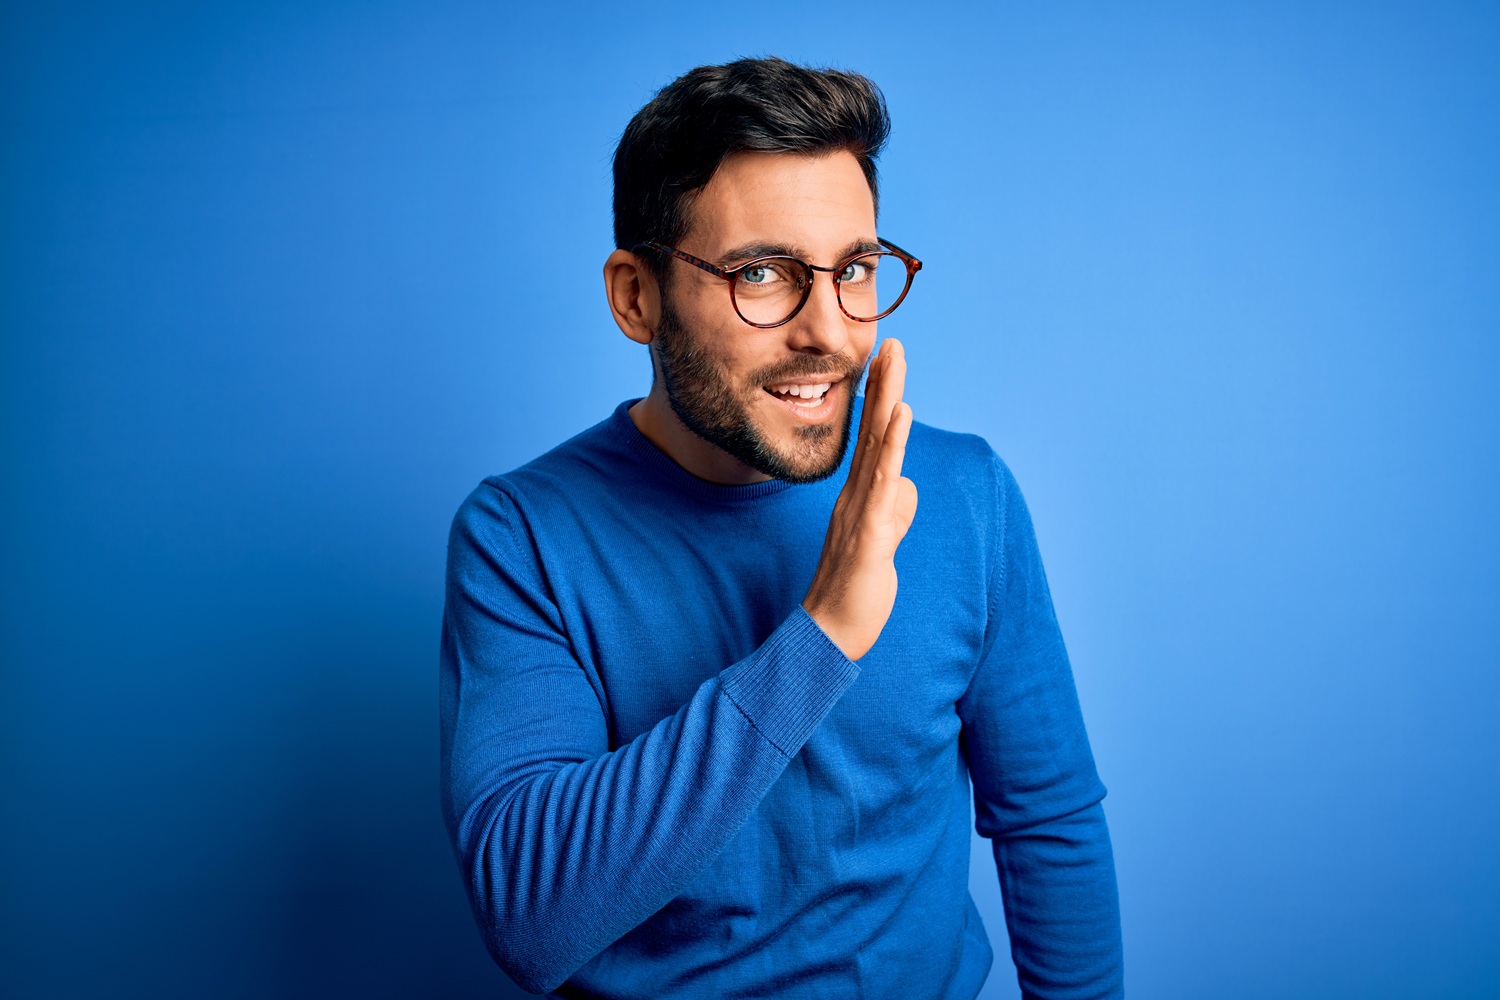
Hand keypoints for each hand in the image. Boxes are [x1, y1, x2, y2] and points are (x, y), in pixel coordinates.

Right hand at [802, 338, 918, 659]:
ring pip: (877, 446)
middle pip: (873, 431)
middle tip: (893, 343)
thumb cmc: (854, 593)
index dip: (881, 402)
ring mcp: (857, 510)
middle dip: (883, 385)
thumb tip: (906, 486)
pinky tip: (901, 414)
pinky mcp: (866, 531)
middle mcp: (853, 495)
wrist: (830, 634)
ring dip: (887, 400)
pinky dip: (893, 444)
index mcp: (858, 498)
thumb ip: (893, 513)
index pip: (873, 442)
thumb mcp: (882, 545)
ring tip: (894, 361)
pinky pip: (880, 480)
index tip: (887, 365)